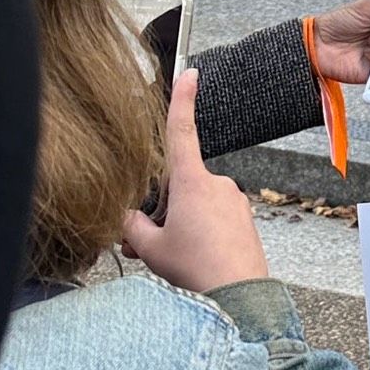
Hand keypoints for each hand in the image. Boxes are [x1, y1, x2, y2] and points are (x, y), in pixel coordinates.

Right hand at [123, 71, 268, 293]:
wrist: (240, 296)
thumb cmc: (196, 269)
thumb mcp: (150, 247)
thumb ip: (131, 226)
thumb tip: (126, 218)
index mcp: (193, 181)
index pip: (183, 131)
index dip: (184, 100)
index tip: (190, 72)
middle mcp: (217, 184)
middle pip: (178, 186)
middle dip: (160, 210)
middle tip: (146, 243)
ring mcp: (233, 201)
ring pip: (195, 206)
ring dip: (178, 225)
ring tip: (170, 258)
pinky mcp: (244, 219)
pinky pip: (213, 218)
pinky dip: (198, 233)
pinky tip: (192, 259)